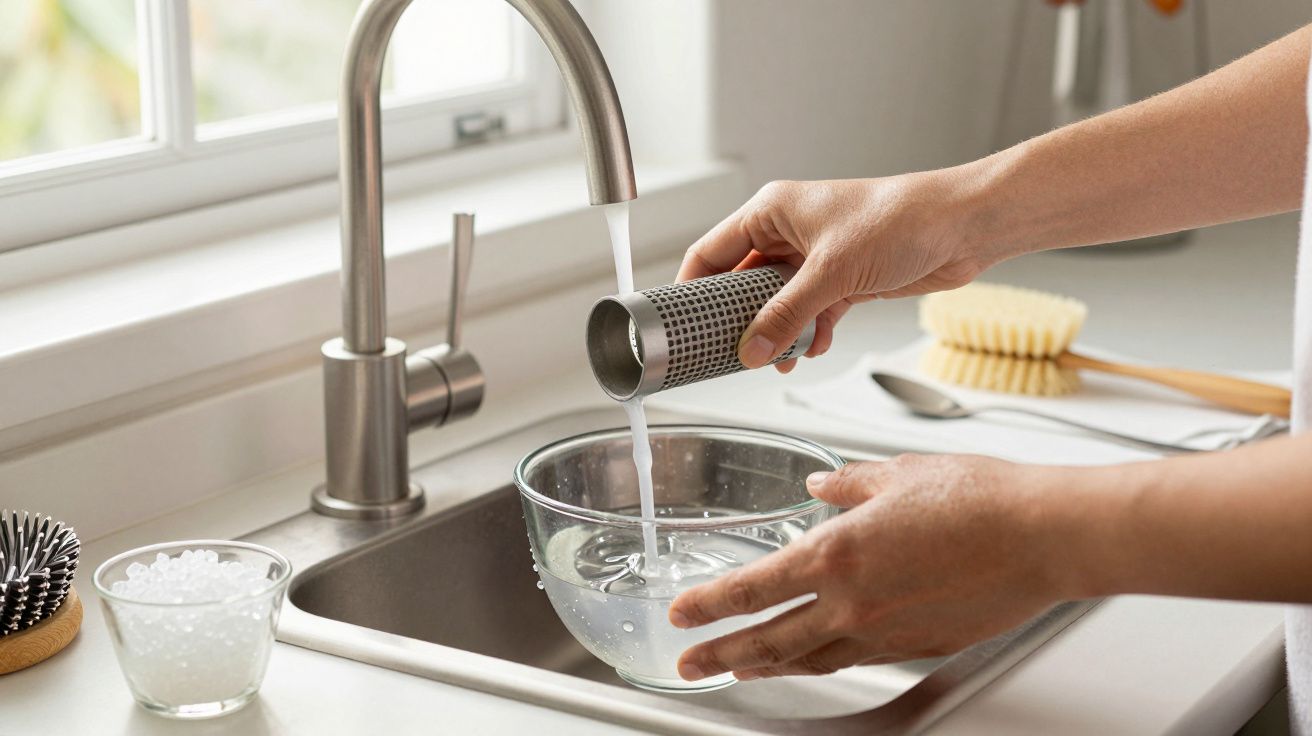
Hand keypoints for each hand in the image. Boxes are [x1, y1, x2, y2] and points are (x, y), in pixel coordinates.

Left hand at [667, 455, 1074, 681]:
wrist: (1042, 537)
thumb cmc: (980, 499)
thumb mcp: (898, 474)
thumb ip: (847, 486)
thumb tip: (821, 487)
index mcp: (837, 555)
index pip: (752, 589)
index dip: (709, 604)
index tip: (682, 613)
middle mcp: (853, 604)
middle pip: (768, 639)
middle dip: (720, 653)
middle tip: (689, 662)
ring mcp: (885, 633)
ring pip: (810, 659)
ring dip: (767, 665)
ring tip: (739, 668)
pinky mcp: (918, 647)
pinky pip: (856, 659)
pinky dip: (825, 660)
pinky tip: (816, 658)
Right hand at [676, 174, 994, 372]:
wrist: (961, 227)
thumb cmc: (901, 219)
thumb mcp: (831, 272)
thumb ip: (786, 315)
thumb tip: (752, 348)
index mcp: (772, 211)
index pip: (711, 251)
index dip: (691, 287)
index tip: (680, 323)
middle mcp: (789, 232)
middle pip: (741, 283)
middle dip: (739, 320)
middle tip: (729, 352)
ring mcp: (815, 258)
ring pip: (777, 304)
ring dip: (778, 332)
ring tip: (777, 358)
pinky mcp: (843, 279)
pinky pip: (810, 313)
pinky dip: (809, 332)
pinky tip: (814, 346)